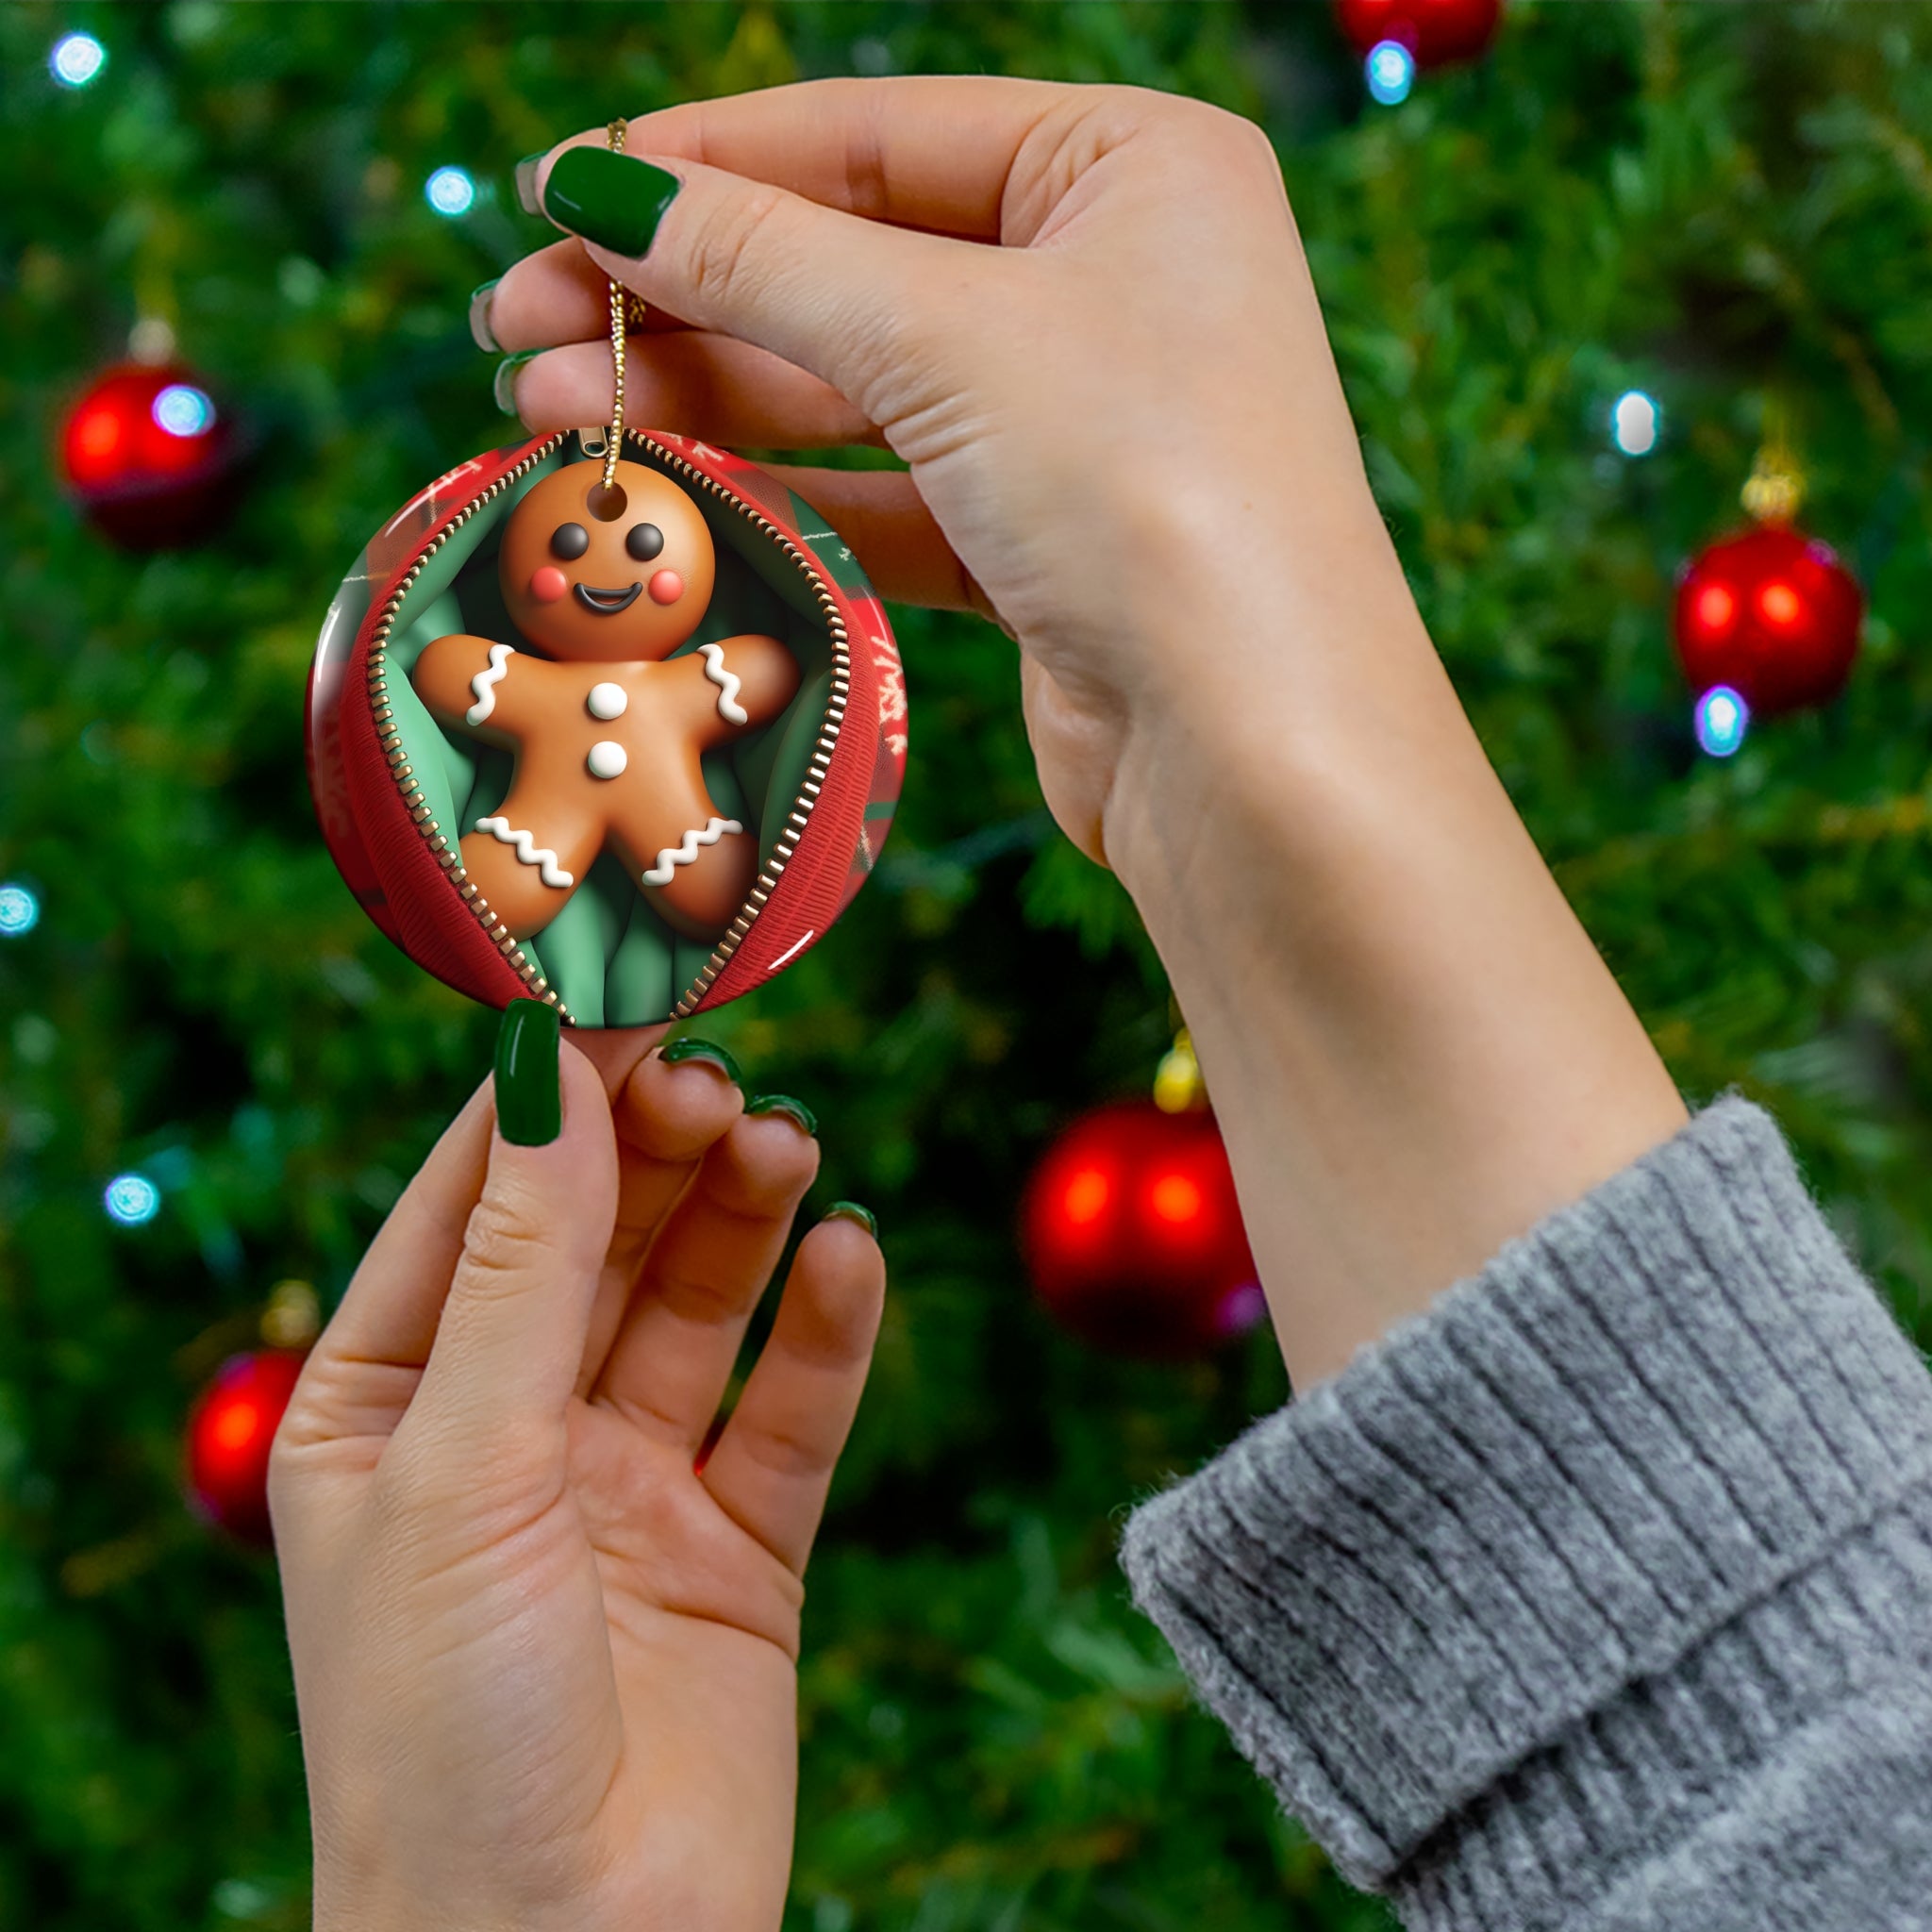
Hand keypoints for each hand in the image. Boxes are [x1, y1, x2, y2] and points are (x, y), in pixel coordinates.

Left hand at [270, 1023, 882, 1931]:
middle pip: (598, 1239)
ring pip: (698, 1306)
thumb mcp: (462, 1466)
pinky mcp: (739, 1550)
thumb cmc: (445, 1729)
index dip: (550, 1098)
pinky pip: (790, 1411)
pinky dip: (825, 1331)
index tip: (627, 995)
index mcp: (388, 1406)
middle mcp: (508, 1433)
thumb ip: (523, 1266)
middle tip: (722, 1084)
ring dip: (743, 1219)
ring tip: (788, 1148)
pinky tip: (849, 1259)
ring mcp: (627, 1488)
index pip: (473, 1203)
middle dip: (657, 1153)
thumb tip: (553, 1072)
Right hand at [486, 76, 1370, 870]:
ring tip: (546, 410)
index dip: (703, 161)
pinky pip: (885, 494)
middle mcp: (1115, 281)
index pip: (875, 134)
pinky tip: (664, 486)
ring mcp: (1081, 421)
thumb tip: (599, 188)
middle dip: (679, 292)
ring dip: (703, 394)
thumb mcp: (945, 336)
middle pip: (851, 261)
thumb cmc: (1149, 493)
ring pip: (856, 387)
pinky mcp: (1046, 547)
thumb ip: (763, 257)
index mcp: (1132, 167)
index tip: (553, 191)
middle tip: (513, 325)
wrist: (1256, 751)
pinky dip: (778, 492)